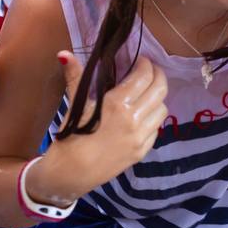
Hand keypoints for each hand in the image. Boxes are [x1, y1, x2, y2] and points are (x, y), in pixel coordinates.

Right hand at [33, 52, 168, 202]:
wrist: (71, 173)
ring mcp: (142, 137)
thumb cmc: (71, 137)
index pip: (144, 76)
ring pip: (163, 109)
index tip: (140, 60)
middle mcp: (135, 119)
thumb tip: (64, 54)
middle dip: (157, 75)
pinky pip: (157, 128)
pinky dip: (153, 117)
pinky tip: (141, 114)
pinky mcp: (143, 151)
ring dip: (157, 97)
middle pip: (160, 89)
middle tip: (149, 71)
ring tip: (145, 93)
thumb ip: (75, 77)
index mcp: (118, 104)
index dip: (146, 64)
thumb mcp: (75, 106)